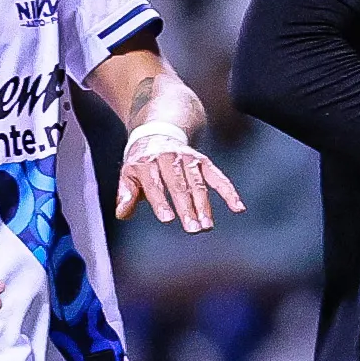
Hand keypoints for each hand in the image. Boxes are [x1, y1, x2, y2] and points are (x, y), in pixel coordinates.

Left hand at [113, 136, 245, 233]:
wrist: (159, 132)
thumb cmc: (142, 161)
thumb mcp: (127, 173)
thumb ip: (126, 194)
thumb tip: (122, 213)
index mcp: (146, 162)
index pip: (154, 184)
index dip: (160, 201)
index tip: (168, 219)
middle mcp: (168, 158)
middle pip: (179, 185)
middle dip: (187, 207)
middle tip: (193, 228)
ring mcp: (188, 159)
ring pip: (198, 184)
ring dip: (204, 205)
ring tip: (207, 225)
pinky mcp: (203, 161)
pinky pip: (218, 177)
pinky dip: (228, 191)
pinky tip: (237, 207)